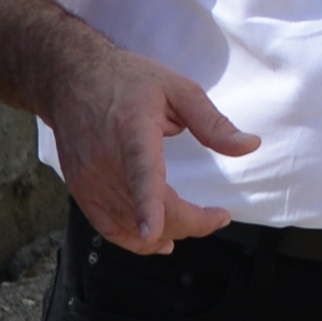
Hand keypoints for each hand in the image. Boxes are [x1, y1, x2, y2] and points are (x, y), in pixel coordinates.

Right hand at [59, 45, 257, 253]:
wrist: (71, 79)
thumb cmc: (127, 81)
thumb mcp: (178, 89)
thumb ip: (213, 122)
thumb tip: (250, 146)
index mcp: (132, 131)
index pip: (141, 174)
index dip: (148, 206)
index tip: (155, 232)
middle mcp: (104, 160)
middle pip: (147, 210)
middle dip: (190, 223)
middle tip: (218, 217)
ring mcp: (88, 179)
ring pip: (131, 225)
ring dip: (168, 232)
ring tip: (197, 221)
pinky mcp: (80, 190)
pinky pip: (108, 228)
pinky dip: (134, 241)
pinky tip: (156, 241)